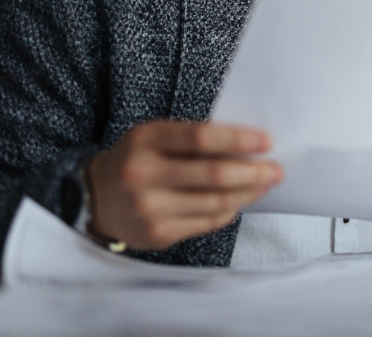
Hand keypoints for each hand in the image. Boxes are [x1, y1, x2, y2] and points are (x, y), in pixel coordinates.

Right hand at [84, 121, 282, 249]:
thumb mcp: (155, 137)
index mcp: (145, 140)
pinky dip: (229, 211)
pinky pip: (206, 223)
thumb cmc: (139, 159)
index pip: (201, 138)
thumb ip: (194, 138)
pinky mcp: (156, 234)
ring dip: (248, 193)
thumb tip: (250, 147)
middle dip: (253, 173)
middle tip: (277, 170)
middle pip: (213, 175)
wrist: (95, 197)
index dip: (239, 140)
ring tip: (265, 184)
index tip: (268, 142)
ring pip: (215, 203)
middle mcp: (142, 174)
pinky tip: (240, 201)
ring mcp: (148, 208)